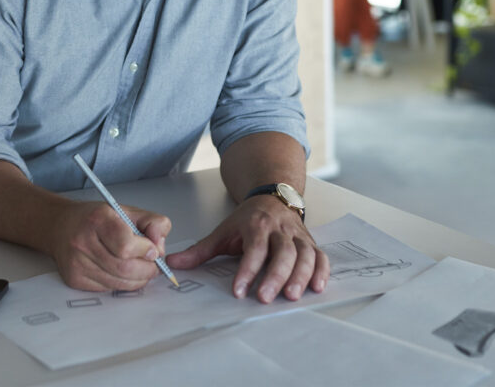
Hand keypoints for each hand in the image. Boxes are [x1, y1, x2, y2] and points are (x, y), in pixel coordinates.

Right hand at [47, 201, 171, 291]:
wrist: (61, 226)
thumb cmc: (96, 219)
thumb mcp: (127, 211)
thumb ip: (152, 223)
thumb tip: (160, 247)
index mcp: (98, 219)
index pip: (126, 245)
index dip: (145, 250)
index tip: (152, 249)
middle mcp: (83, 241)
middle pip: (124, 268)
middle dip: (147, 270)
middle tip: (153, 265)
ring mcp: (77, 263)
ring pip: (118, 283)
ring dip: (137, 280)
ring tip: (140, 269)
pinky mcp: (74, 279)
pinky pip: (108, 289)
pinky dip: (121, 284)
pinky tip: (121, 272)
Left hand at [166, 196, 328, 302]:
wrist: (273, 196)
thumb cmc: (248, 219)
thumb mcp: (223, 231)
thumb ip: (200, 250)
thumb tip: (173, 262)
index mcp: (256, 225)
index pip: (254, 249)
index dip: (247, 270)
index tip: (239, 290)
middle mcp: (280, 230)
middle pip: (282, 252)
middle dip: (275, 275)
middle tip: (266, 297)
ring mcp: (298, 236)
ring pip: (304, 255)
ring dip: (300, 276)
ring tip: (292, 296)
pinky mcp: (311, 243)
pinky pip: (322, 257)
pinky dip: (322, 272)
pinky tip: (317, 288)